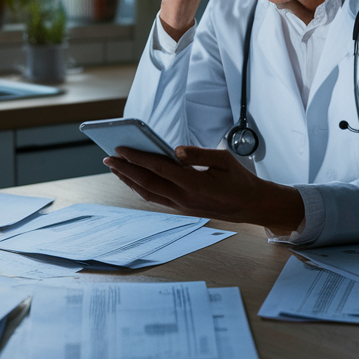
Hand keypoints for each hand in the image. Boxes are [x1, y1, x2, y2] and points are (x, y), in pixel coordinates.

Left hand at [104, 145, 304, 232]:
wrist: (250, 206)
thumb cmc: (239, 180)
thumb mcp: (224, 160)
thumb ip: (199, 154)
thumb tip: (175, 151)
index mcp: (194, 184)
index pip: (158, 169)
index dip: (137, 158)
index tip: (120, 149)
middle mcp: (184, 198)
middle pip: (146, 183)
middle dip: (124, 170)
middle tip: (108, 157)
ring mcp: (181, 206)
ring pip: (147, 193)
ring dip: (129, 180)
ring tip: (115, 167)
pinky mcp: (181, 209)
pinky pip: (155, 198)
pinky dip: (140, 188)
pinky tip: (133, 179)